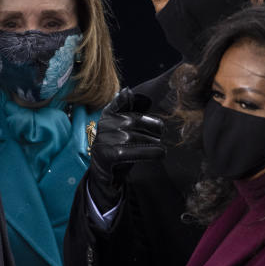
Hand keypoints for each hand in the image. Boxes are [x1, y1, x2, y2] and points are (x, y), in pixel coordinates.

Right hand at [87, 88, 165, 211]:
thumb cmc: (117, 148)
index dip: (135, 102)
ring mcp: (106, 139)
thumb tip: (127, 90)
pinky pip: (136, 151)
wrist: (103, 175)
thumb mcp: (119, 127)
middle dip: (153, 130)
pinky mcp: (109, 154)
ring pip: (139, 137)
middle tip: (160, 137)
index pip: (124, 101)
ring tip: (160, 149)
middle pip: (138, 121)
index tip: (152, 113)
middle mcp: (105, 124)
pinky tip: (160, 154)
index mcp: (108, 114)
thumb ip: (124, 108)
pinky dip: (152, 152)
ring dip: (154, 143)